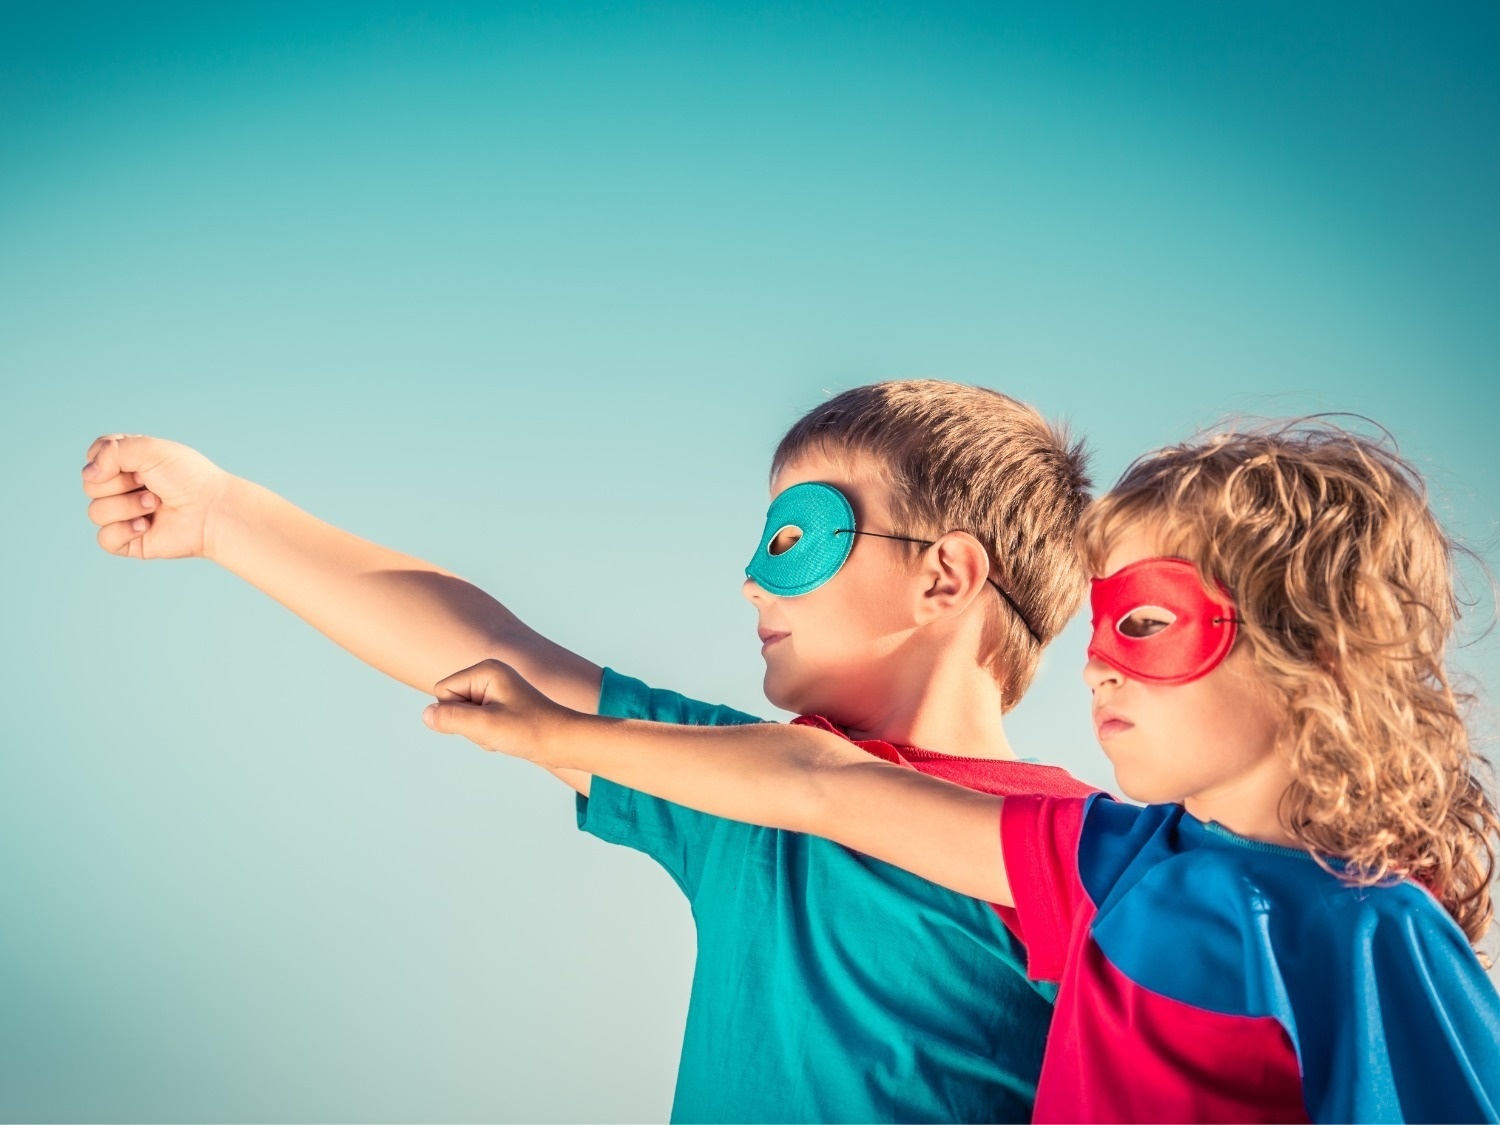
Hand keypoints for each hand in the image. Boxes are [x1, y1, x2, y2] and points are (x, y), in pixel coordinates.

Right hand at [81, 435, 232, 559]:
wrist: (213, 510)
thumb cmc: (189, 478)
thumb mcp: (152, 449)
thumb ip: (113, 450)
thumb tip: (89, 474)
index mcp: (125, 463)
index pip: (94, 458)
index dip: (109, 460)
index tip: (139, 462)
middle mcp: (121, 488)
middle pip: (91, 486)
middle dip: (121, 484)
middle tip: (152, 485)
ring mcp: (123, 515)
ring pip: (95, 512)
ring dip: (128, 506)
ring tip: (156, 504)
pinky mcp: (129, 541)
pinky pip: (104, 538)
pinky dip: (124, 531)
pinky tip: (147, 526)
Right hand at [422, 659, 576, 762]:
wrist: (563, 742)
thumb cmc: (529, 730)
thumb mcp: (485, 726)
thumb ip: (451, 719)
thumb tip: (425, 715)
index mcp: (485, 669)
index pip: (443, 691)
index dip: (455, 714)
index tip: (485, 719)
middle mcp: (489, 675)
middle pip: (452, 704)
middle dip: (468, 724)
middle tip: (497, 728)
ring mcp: (495, 691)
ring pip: (463, 718)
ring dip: (478, 733)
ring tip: (504, 733)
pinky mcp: (500, 706)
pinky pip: (477, 724)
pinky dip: (487, 736)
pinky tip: (507, 737)